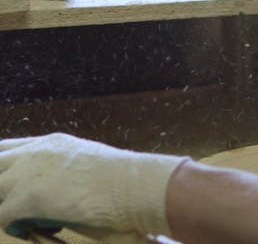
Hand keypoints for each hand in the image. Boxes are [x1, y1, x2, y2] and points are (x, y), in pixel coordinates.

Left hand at [0, 133, 187, 239]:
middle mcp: (34, 153)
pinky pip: (4, 217)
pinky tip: (48, 228)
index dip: (6, 167)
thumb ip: (69, 167)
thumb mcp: (90, 162)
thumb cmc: (122, 177)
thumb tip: (64, 185)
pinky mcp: (26, 199)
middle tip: (22, 205)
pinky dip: (20, 227)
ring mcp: (27, 175)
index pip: (8, 148)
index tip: (13, 185)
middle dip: (3, 187)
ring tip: (38, 220)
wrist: (132, 184)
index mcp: (50, 143)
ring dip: (11, 208)